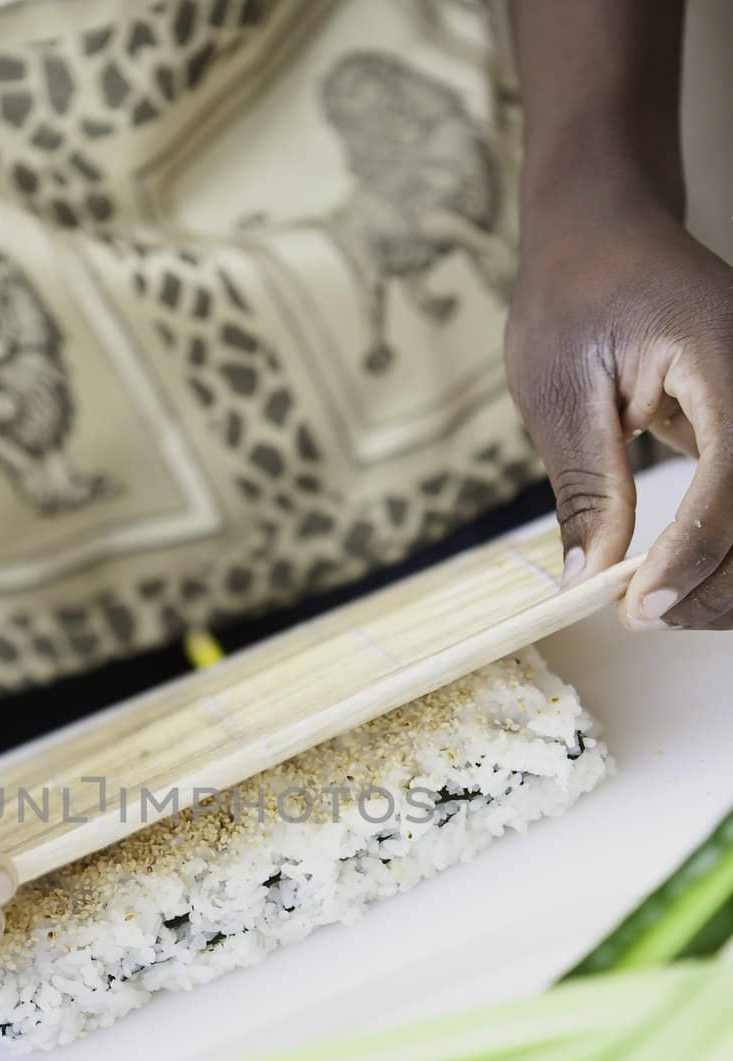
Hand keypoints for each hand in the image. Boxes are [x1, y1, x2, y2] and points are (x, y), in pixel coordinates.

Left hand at [506, 203, 732, 628]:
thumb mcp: (558, 385)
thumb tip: (589, 577)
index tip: (640, 607)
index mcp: (727, 352)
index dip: (696, 551)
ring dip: (730, 583)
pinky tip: (686, 581)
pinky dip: (732, 559)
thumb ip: (585, 483)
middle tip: (639, 616)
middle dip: (716, 584)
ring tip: (657, 606)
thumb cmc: (574, 294)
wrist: (606, 231)